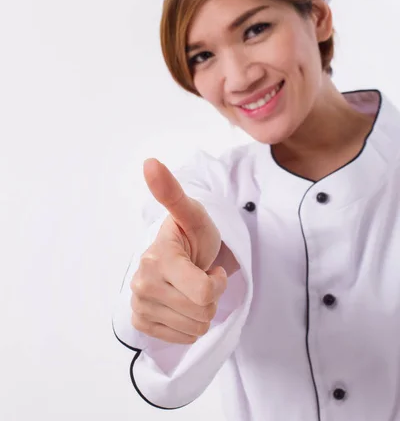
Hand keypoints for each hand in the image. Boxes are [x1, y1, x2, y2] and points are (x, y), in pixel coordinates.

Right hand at [130, 158, 228, 344]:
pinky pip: (182, 338)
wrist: (177, 254)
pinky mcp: (141, 321)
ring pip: (194, 328)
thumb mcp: (192, 214)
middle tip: (198, 276)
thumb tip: (150, 162)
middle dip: (209, 297)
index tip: (208, 266)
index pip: (206, 292)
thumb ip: (172, 192)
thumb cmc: (190, 234)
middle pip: (202, 311)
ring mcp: (139, 303)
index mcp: (157, 257)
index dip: (217, 281)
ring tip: (189, 288)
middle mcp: (142, 282)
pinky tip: (180, 303)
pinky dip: (188, 324)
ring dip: (200, 311)